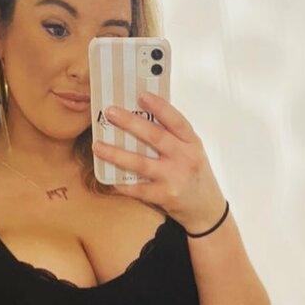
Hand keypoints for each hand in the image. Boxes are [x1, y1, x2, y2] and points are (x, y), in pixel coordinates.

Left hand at [91, 92, 227, 232]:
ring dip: (117, 154)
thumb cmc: (194, 175)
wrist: (206, 209)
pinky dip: (122, 184)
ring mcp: (174, 178)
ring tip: (98, 146)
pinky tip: (109, 179)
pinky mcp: (165, 196)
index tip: (141, 96)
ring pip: (141, 163)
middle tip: (110, 112)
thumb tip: (142, 117)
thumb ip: (173, 137)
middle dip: (130, 123)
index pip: (176, 121)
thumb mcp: (191, 151)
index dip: (160, 107)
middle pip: (155, 137)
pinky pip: (138, 188)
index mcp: (191, 143)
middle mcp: (185, 158)